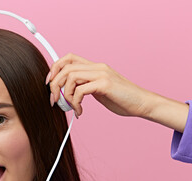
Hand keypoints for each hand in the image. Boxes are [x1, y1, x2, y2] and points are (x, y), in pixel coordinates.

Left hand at [46, 53, 188, 131]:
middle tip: (54, 100)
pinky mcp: (105, 84)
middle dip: (55, 85)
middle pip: (65, 67)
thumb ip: (85, 87)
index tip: (49, 84)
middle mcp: (97, 67)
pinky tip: (80, 111)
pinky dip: (75, 102)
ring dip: (65, 95)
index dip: (54, 68)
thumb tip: (67, 93)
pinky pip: (81, 90)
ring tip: (71, 108)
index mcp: (94, 67)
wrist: (142, 103)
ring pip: (71, 77)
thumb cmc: (121, 99)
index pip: (68, 58)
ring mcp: (101, 74)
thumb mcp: (99, 90)